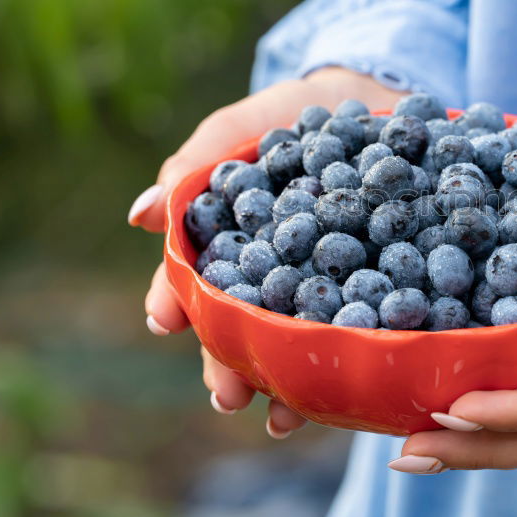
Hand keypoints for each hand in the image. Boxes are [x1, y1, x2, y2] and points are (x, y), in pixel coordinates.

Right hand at [129, 68, 400, 436]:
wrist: (366, 98)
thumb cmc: (285, 117)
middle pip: (241, 328)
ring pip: (295, 342)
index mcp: (229, 246)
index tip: (163, 322)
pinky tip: (349, 387)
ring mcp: (320, 285)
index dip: (176, 303)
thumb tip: (140, 215)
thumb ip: (193, 167)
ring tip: (283, 418)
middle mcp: (270, 276)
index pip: (193, 282)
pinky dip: (351, 358)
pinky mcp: (376, 285)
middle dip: (228, 366)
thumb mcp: (235, 130)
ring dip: (285, 383)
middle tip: (227, 397)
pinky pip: (361, 326)